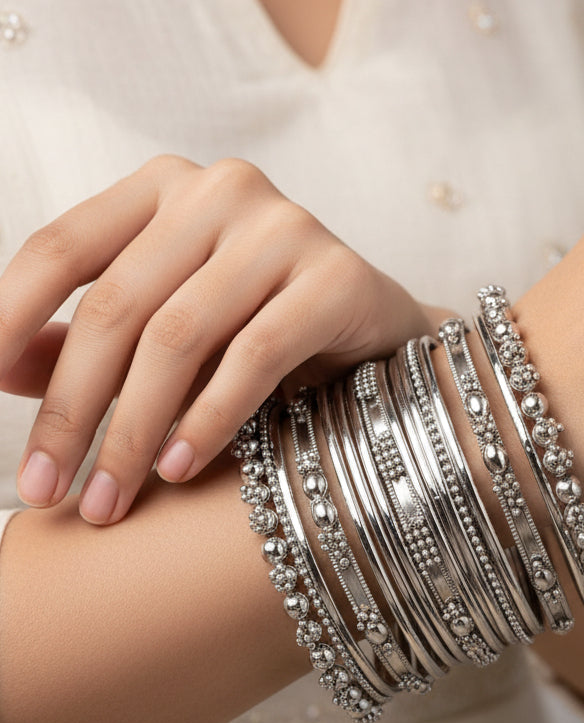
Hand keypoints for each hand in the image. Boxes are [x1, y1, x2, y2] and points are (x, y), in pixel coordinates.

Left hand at [0, 155, 434, 523]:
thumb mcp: (172, 326)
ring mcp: (283, 227)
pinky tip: (179, 468)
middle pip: (118, 306)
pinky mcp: (336, 275)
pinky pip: (255, 354)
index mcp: (164, 189)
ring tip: (110, 500)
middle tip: (46, 490)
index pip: (61, 248)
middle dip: (72, 410)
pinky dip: (209, 418)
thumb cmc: (263, 324)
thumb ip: (91, 340)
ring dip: (133, 430)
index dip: (4, 319)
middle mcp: (220, 192)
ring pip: (180, 335)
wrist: (375, 327)